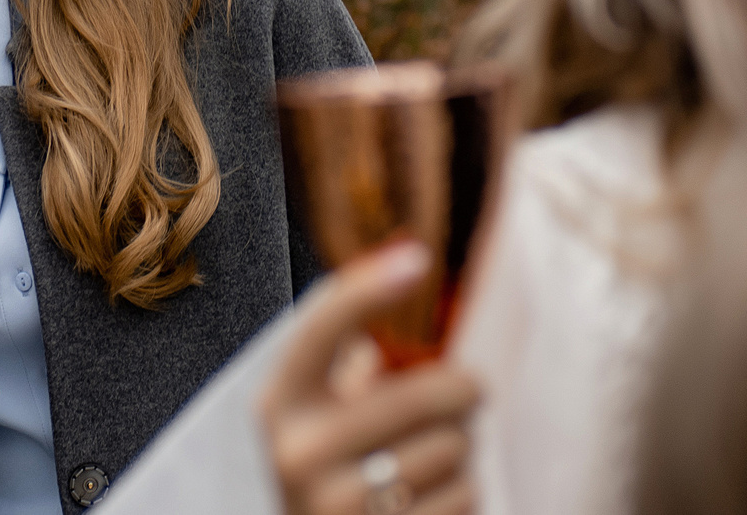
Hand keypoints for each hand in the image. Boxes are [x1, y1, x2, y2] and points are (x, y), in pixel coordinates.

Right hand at [260, 242, 479, 514]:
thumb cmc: (321, 471)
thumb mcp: (310, 412)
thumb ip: (341, 354)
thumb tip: (399, 263)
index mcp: (278, 406)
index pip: (321, 329)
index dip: (368, 287)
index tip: (417, 256)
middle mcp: (300, 454)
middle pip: (422, 396)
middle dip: (462, 389)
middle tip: (468, 391)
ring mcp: (340, 507)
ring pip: (452, 449)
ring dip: (461, 448)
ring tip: (433, 456)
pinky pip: (463, 496)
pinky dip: (463, 492)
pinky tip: (432, 497)